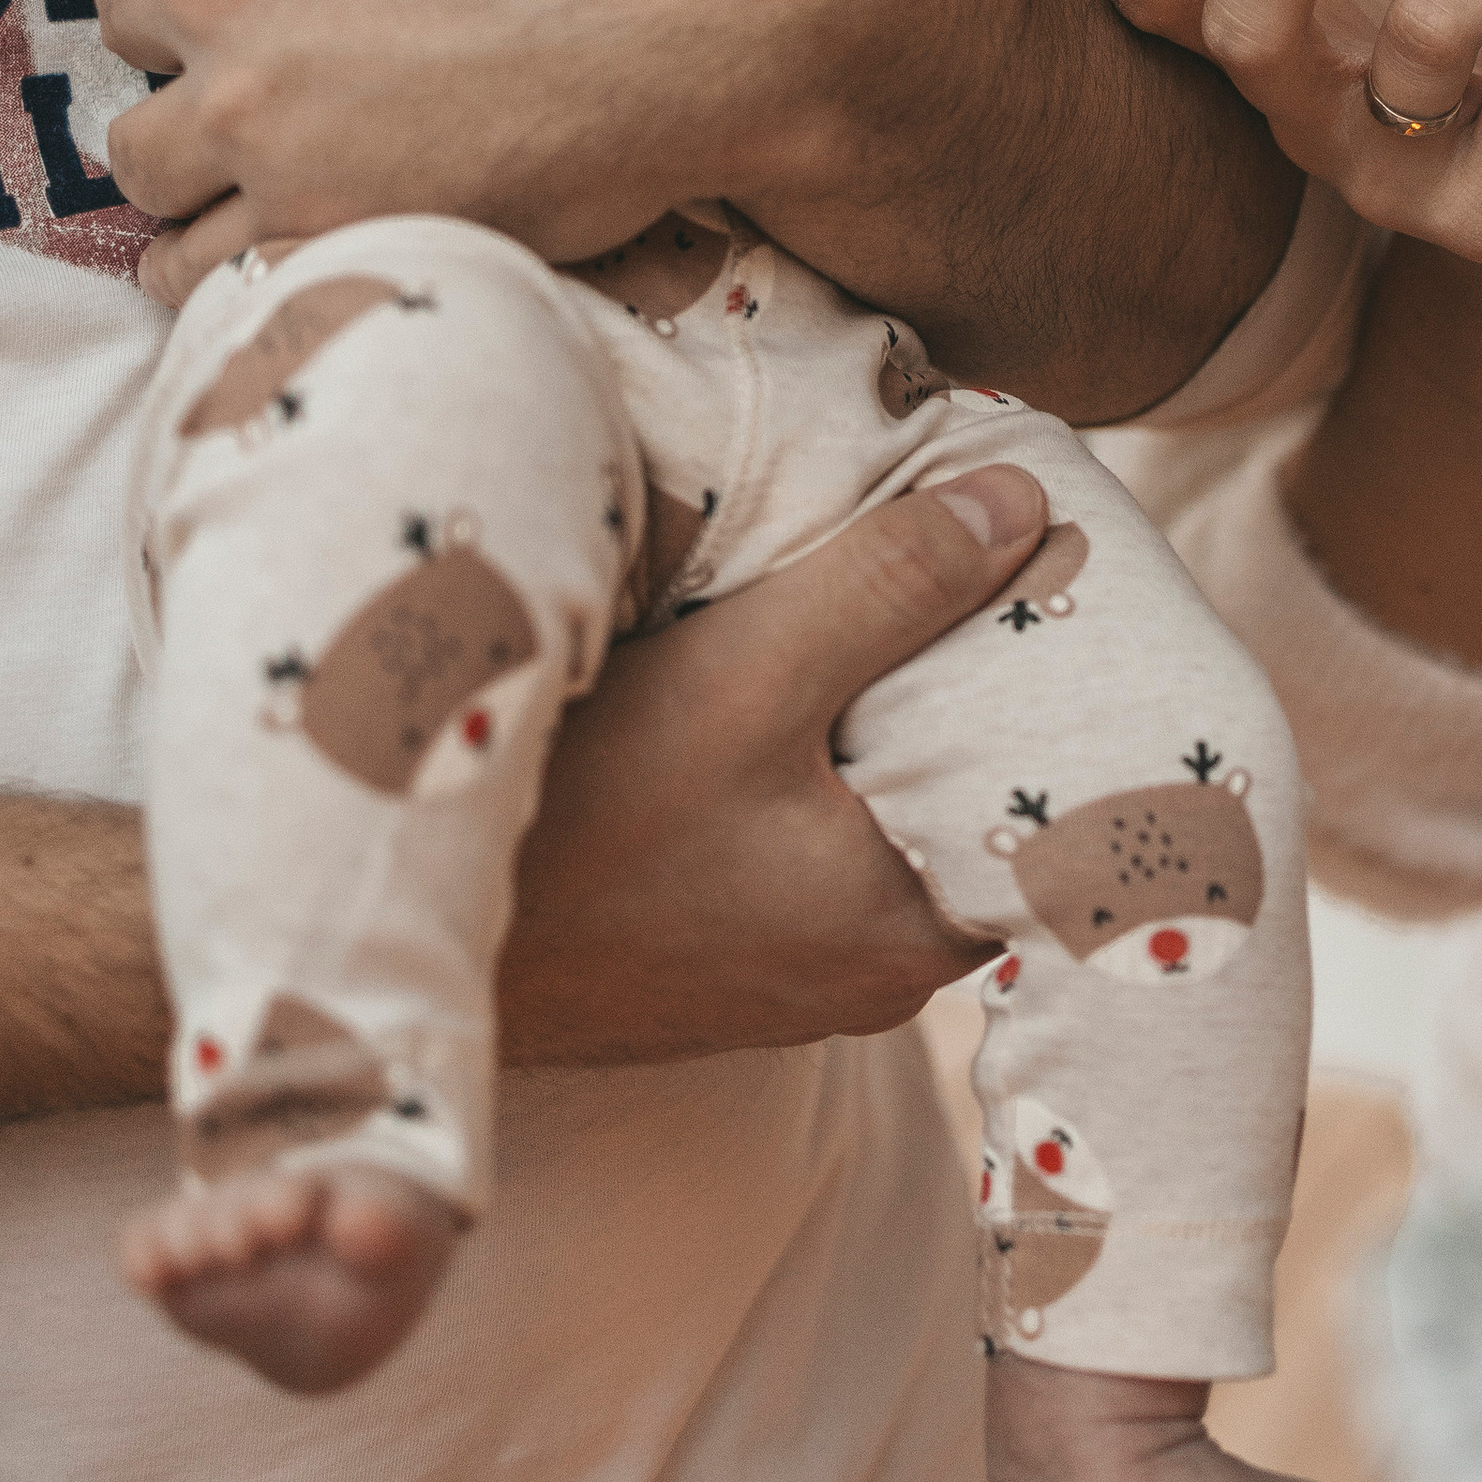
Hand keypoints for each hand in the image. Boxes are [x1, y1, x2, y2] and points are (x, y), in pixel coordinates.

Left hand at [93, 0, 1294, 419]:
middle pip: (154, 22)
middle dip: (240, 39)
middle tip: (378, 43)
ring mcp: (252, 94)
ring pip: (161, 151)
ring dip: (239, 153)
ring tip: (368, 133)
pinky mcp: (313, 213)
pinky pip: (210, 268)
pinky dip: (262, 253)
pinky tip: (359, 207)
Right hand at [501, 461, 1048, 1060]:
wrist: (396, 935)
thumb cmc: (578, 828)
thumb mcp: (747, 678)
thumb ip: (891, 587)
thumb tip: (1027, 508)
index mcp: (909, 934)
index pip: (1059, 833)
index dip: (1080, 719)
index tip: (1084, 612)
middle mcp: (864, 973)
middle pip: (972, 816)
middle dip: (986, 702)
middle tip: (1004, 575)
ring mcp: (785, 965)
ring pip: (886, 824)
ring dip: (893, 728)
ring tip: (905, 604)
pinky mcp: (714, 941)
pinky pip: (811, 841)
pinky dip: (820, 765)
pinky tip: (798, 680)